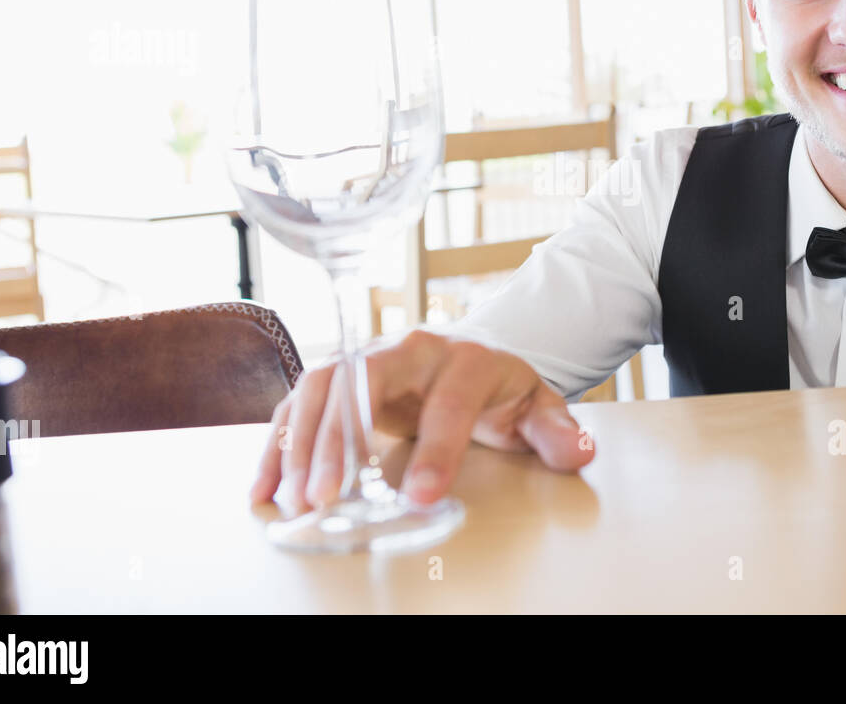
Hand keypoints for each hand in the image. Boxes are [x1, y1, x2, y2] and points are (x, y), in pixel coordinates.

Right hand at [250, 329, 595, 512]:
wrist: (475, 359)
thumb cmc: (502, 389)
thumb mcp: (538, 406)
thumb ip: (556, 431)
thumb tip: (580, 451)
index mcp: (466, 358)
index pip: (448, 400)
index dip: (435, 447)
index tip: (418, 496)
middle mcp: (410, 349)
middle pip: (366, 381)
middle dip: (343, 439)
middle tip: (329, 497)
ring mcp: (370, 359)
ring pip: (324, 387)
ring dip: (302, 442)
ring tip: (294, 498)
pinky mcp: (342, 378)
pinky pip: (302, 402)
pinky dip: (280, 441)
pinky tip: (266, 483)